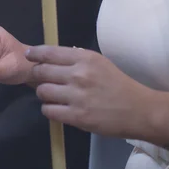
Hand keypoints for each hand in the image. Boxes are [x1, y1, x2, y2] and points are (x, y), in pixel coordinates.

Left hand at [25, 45, 154, 137]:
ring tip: (53, 96)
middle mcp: (79, 75)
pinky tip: (57, 109)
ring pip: (42, 92)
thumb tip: (51, 59)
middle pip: (41, 72)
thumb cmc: (119, 85)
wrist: (139, 110)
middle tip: (42, 80)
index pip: (49, 52)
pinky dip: (49, 109)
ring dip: (43, 94)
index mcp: (85, 58)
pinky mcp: (76, 116)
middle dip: (37, 76)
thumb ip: (76, 60)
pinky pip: (48, 110)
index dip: (35, 54)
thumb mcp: (100, 64)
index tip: (29, 56)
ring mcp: (77, 96)